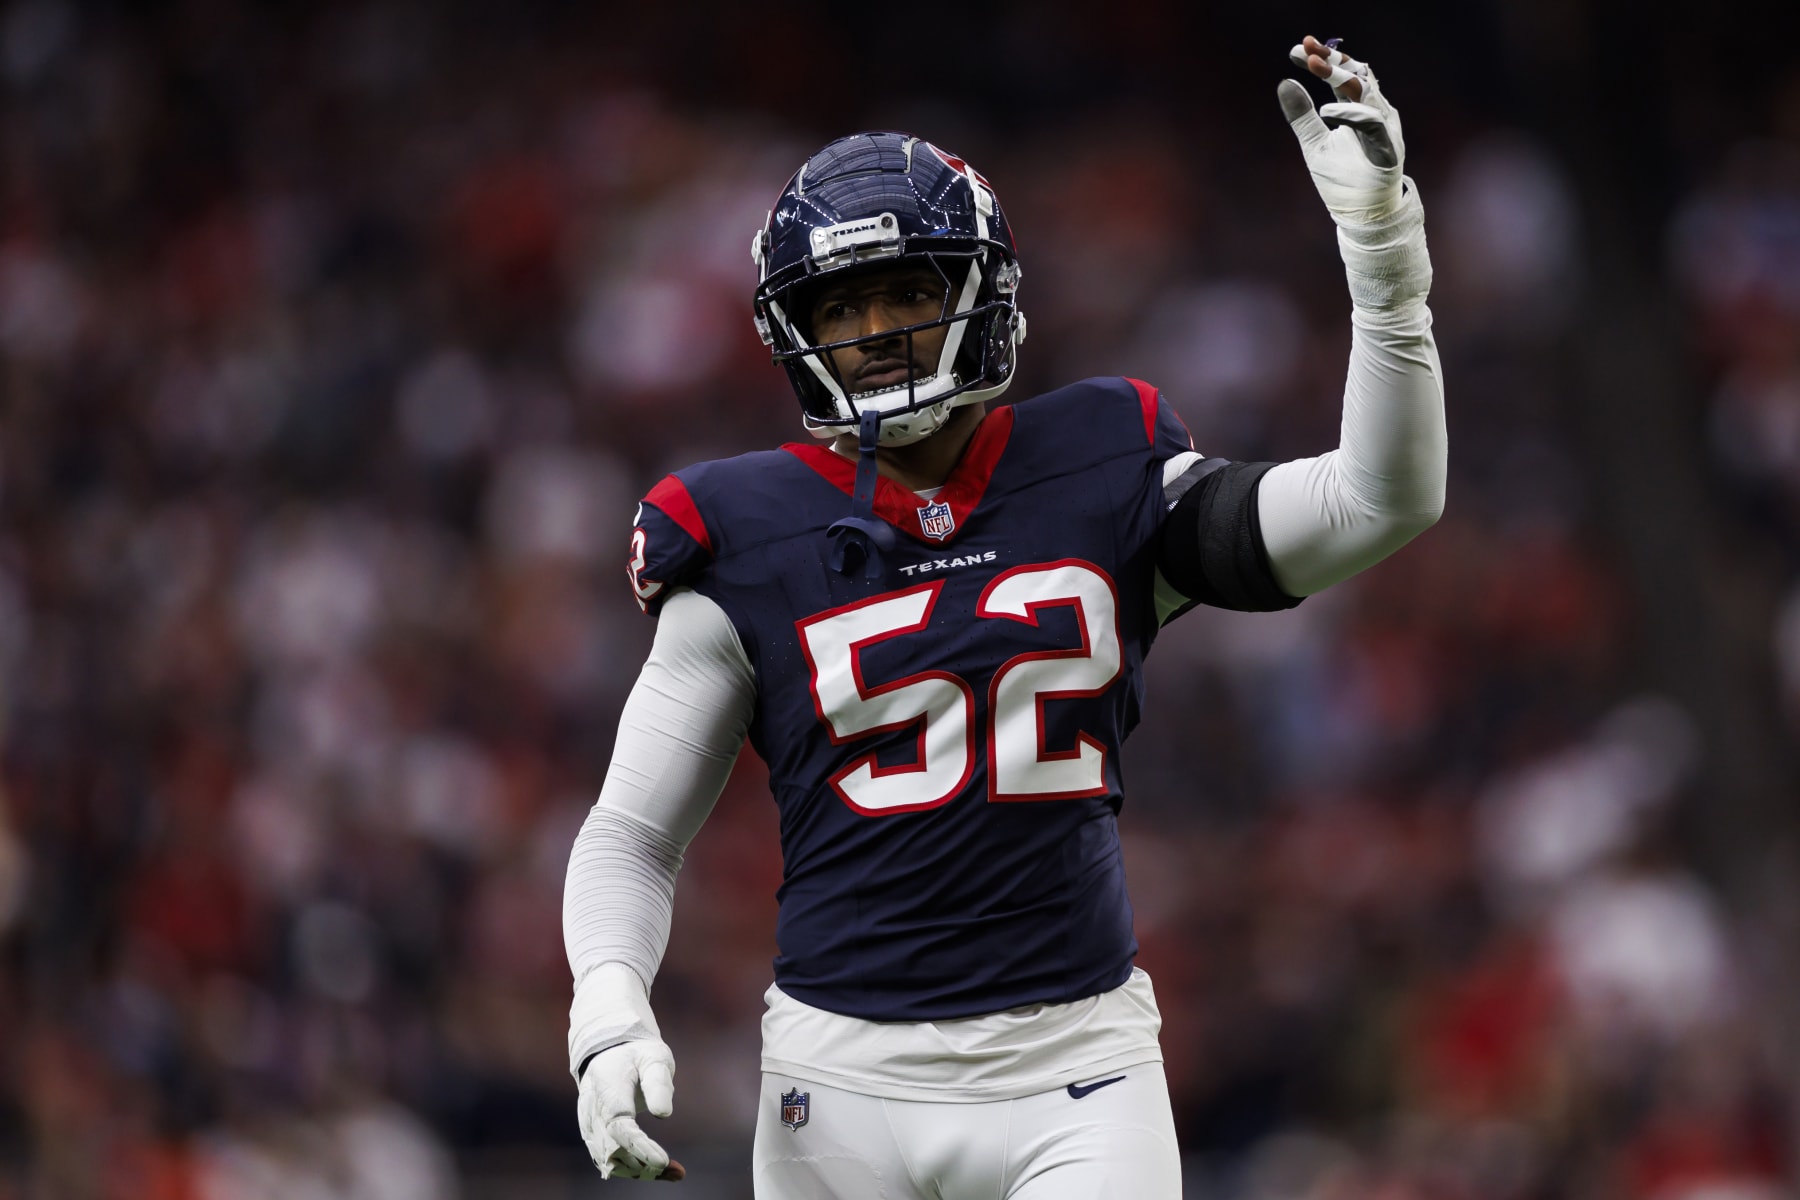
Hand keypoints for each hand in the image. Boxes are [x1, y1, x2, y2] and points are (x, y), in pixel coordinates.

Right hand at [577, 1038, 686, 1180]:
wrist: (608, 1054)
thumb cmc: (637, 1056)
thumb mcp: (654, 1058)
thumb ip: (658, 1084)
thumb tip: (663, 1114)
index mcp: (608, 1089)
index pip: (619, 1126)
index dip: (639, 1147)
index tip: (662, 1161)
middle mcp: (592, 1112)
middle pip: (612, 1151)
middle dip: (642, 1166)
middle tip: (676, 1171)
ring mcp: (590, 1127)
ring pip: (609, 1162)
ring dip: (639, 1172)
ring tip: (673, 1172)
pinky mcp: (593, 1137)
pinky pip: (609, 1160)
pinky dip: (632, 1170)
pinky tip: (659, 1171)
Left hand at [1277, 35, 1407, 223]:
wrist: (1363, 218)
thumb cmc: (1343, 181)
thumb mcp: (1314, 145)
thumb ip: (1301, 117)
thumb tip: (1284, 82)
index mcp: (1359, 110)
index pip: (1341, 76)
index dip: (1322, 60)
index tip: (1296, 49)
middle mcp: (1375, 113)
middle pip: (1355, 76)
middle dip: (1330, 60)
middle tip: (1305, 48)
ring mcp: (1384, 129)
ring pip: (1365, 93)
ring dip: (1338, 77)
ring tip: (1312, 65)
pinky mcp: (1387, 149)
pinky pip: (1373, 124)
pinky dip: (1351, 114)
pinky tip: (1326, 110)